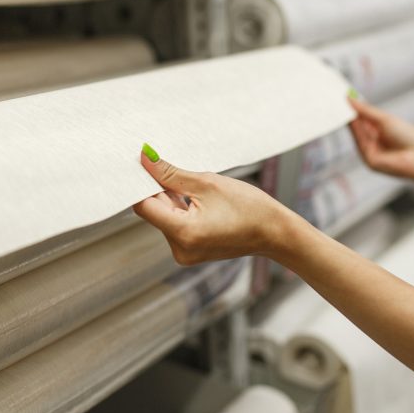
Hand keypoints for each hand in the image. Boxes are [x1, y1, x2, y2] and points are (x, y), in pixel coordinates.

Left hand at [133, 144, 295, 265]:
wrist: (273, 232)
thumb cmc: (248, 207)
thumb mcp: (206, 183)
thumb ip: (170, 173)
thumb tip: (145, 158)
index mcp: (183, 232)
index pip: (143, 206)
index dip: (140, 183)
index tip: (142, 164)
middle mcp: (179, 249)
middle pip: (153, 211)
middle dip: (159, 189)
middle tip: (173, 168)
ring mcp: (184, 253)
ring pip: (163, 217)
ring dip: (171, 199)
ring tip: (197, 190)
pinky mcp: (189, 251)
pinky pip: (174, 225)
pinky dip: (179, 210)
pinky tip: (198, 201)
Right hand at [348, 96, 413, 181]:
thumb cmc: (410, 137)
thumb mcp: (385, 119)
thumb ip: (365, 110)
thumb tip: (349, 99)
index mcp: (379, 131)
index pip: (361, 119)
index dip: (352, 109)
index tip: (343, 98)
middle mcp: (374, 142)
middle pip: (356, 127)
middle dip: (347, 115)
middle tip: (338, 101)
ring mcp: (371, 152)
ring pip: (357, 135)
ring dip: (350, 122)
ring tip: (343, 108)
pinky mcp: (370, 161)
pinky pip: (360, 144)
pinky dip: (355, 133)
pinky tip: (352, 121)